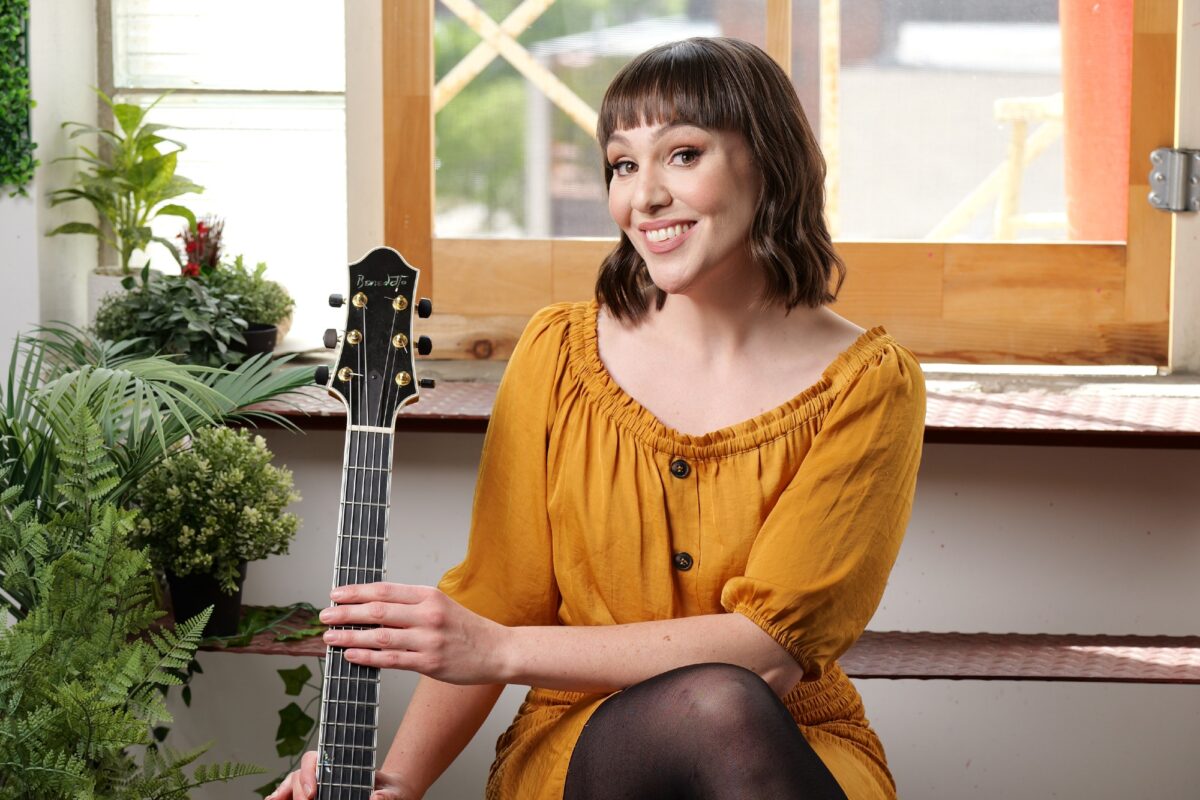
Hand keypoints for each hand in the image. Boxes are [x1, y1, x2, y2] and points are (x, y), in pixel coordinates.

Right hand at [267, 751, 416, 799]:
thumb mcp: (392, 792)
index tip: (312, 793)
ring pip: (292, 783)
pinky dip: (281, 795)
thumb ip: (386, 795)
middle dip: (298, 789)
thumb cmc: (389, 791)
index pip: (316, 760)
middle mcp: (325, 771)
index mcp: (340, 763)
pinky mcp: (313, 794)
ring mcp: (317, 783)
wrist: (389, 795)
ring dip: (284, 793)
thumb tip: (376, 798)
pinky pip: (291, 793)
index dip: (310, 775)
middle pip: (301, 774)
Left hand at [320, 583, 509, 684]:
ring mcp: (429, 640)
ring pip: (380, 636)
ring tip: (330, 638)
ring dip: (350, 636)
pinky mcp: (430, 663)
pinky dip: (368, 656)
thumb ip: (412, 604)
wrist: (498, 650)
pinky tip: (351, 654)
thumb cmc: (468, 629)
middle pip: (378, 610)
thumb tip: (372, 607)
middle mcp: (428, 615)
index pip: (384, 590)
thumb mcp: (442, 605)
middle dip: (346, 613)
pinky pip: (392, 659)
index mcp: (429, 595)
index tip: (335, 594)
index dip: (356, 592)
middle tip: (324, 616)